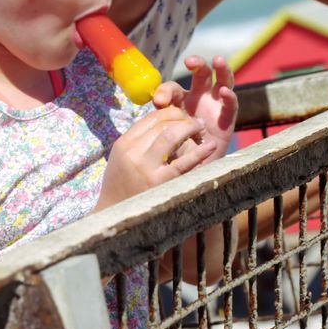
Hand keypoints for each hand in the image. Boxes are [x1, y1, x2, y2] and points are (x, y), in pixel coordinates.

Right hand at [95, 106, 213, 210]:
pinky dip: (200, 152)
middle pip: (161, 124)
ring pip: (171, 135)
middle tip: (195, 122)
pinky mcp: (161, 182)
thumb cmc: (121, 186)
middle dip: (182, 118)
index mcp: (123, 144)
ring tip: (201, 129)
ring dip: (190, 128)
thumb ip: (138, 141)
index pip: (150, 118)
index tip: (182, 117)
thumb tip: (165, 123)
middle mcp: (132, 152)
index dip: (170, 113)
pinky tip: (211, 146)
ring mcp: (146, 167)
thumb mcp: (122, 158)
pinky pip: (184, 162)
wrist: (116, 215)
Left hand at [153, 55, 237, 161]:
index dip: (166, 91)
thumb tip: (158, 105)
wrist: (186, 172)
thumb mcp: (162, 132)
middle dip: (198, 64)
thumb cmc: (171, 150)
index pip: (173, 88)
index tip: (159, 102)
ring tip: (218, 60)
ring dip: (222, 70)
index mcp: (178, 100)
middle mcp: (198, 99)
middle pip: (201, 74)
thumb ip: (161, 117)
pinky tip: (225, 91)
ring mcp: (215, 107)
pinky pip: (231, 106)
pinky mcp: (227, 120)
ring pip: (222, 82)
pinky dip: (230, 97)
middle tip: (190, 61)